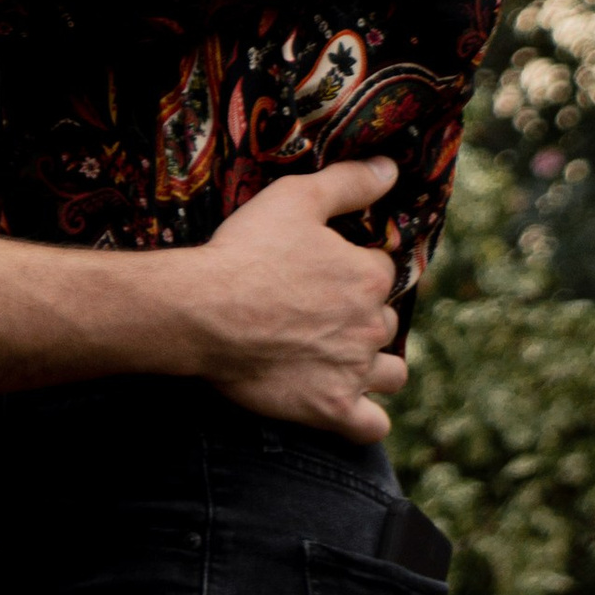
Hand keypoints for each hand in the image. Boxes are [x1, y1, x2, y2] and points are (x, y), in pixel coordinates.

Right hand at [177, 161, 407, 441]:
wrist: (204, 312)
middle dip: (362, 315)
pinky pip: (372, 426)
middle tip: (320, 312)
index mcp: (368, 276)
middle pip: (385, 321)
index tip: (326, 270)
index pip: (383, 271)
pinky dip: (366, 417)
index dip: (356, 267)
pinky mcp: (331, 410)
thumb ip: (350, 182)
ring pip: (390, 374)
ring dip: (375, 366)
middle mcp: (370, 325)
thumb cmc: (248, 251)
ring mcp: (353, 371)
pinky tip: (346, 403)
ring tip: (342, 356)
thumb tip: (391, 168)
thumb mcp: (297, 198)